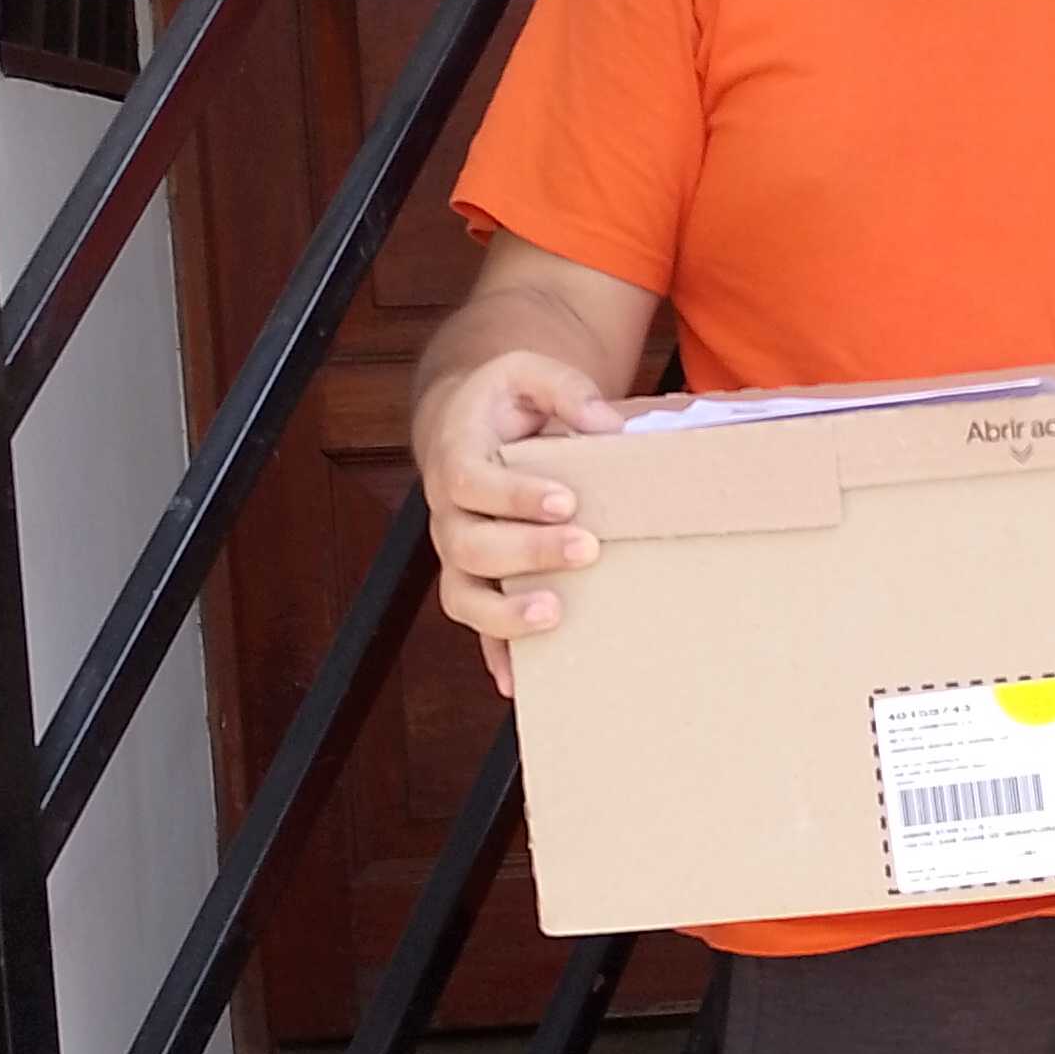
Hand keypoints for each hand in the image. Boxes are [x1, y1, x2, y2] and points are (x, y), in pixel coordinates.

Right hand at [413, 347, 624, 697]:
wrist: (470, 423)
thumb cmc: (505, 400)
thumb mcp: (529, 371)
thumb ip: (565, 388)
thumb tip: (607, 425)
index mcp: (456, 456)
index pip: (470, 480)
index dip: (513, 495)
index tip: (565, 500)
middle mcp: (447, 511)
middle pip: (468, 544)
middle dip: (526, 551)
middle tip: (585, 547)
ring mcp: (457, 552)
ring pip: (461, 595)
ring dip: (503, 613)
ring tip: (554, 613)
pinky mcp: (474, 580)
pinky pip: (475, 625)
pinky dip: (494, 655)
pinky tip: (518, 682)